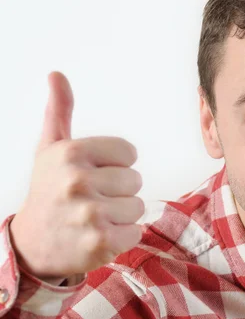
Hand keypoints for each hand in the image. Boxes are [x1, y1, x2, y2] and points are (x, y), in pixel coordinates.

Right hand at [9, 72, 143, 283]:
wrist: (32, 244)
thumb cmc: (49, 191)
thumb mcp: (50, 149)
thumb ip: (60, 111)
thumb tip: (56, 74)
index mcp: (71, 153)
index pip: (129, 153)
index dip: (115, 166)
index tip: (92, 176)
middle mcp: (78, 181)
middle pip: (135, 180)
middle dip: (118, 192)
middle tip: (91, 200)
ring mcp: (89, 214)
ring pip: (138, 206)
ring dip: (121, 215)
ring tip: (94, 219)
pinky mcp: (100, 242)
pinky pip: (136, 232)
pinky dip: (122, 237)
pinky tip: (98, 236)